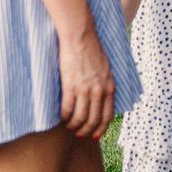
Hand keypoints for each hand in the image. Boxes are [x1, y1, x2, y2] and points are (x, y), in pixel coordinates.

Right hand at [58, 25, 115, 139]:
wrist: (80, 37)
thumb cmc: (91, 50)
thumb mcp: (106, 69)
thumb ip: (104, 84)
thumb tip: (101, 97)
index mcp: (110, 87)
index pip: (108, 116)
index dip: (101, 128)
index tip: (95, 135)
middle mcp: (100, 91)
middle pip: (94, 120)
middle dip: (87, 131)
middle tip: (79, 134)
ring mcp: (86, 89)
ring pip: (81, 118)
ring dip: (74, 126)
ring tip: (69, 127)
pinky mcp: (71, 86)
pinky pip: (68, 109)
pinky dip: (65, 117)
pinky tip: (62, 117)